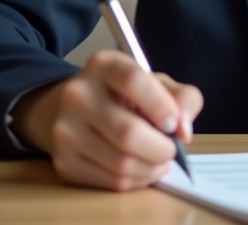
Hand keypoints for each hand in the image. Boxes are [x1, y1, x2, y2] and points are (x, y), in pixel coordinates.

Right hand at [10, 49, 202, 190]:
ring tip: (160, 161)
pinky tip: (142, 170)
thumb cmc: (123, 96)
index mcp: (103, 65)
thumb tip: (184, 130)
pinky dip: (135, 181)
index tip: (174, 124)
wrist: (70, 110)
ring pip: (120, 163)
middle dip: (161, 149)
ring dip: (151, 169)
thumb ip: (182, 97)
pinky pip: (110, 182)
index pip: (133, 81)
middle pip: (127, 132)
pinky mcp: (64, 162)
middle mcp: (77, 94)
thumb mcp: (155, 83)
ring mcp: (65, 130)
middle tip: (171, 150)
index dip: (160, 106)